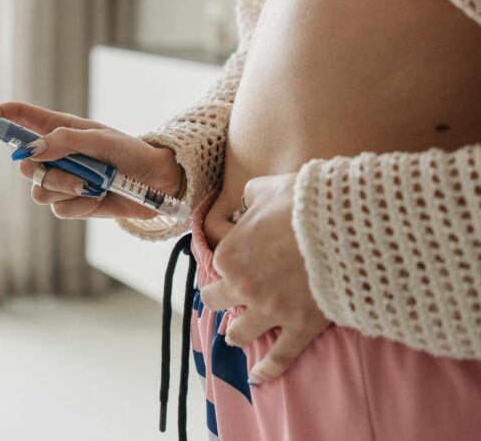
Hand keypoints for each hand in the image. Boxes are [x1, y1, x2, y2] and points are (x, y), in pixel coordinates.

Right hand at [0, 102, 183, 220]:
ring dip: (69, 188)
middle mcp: (53, 154)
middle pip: (22, 164)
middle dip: (46, 170)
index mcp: (57, 129)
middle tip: (78, 169)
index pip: (16, 117)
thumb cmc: (130, 153)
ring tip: (95, 183)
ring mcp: (60, 180)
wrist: (155, 184)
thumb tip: (29, 150)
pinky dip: (81, 204)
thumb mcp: (100, 140)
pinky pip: (58, 209)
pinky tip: (98, 196)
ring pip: (39, 190)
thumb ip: (63, 141)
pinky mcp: (70, 203)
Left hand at [200, 172, 331, 383]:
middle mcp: (243, 286)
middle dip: (222, 299)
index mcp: (230, 254)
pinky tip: (259, 377)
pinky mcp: (300, 327)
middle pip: (217, 301)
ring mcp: (270, 310)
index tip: (239, 262)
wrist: (348, 227)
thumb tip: (248, 200)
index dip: (230, 263)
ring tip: (237, 335)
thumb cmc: (306, 203)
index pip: (218, 265)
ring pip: (239, 333)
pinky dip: (267, 369)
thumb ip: (250, 196)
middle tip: (229, 299)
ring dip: (237, 333)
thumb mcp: (268, 188)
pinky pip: (279, 357)